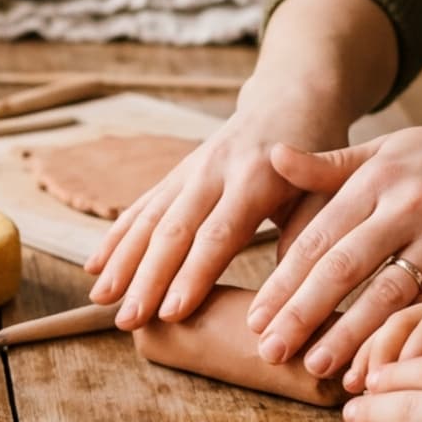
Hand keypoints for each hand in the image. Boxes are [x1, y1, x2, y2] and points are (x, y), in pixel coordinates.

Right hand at [85, 91, 351, 327]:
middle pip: (172, 230)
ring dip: (121, 261)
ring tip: (100, 300)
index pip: (218, 234)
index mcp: (257, 178)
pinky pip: (141, 207)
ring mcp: (189, 170)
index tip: (170, 313)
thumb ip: (308, 241)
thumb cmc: (318, 159)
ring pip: (149, 218)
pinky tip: (94, 266)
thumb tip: (285, 301)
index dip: (192, 275)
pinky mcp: (175, 174)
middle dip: (146, 279)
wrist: (291, 100)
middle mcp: (214, 172)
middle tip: (127, 321)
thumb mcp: (327, 195)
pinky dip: (116, 237)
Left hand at [246, 108, 421, 380]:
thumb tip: (271, 156)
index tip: (255, 318)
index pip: (318, 236)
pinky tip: (379, 366)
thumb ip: (331, 165)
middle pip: (343, 266)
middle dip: (302, 313)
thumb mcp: (392, 149)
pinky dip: (404, 339)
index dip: (284, 281)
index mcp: (378, 176)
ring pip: (388, 293)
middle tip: (269, 352)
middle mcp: (409, 205)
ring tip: (314, 368)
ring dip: (348, 335)